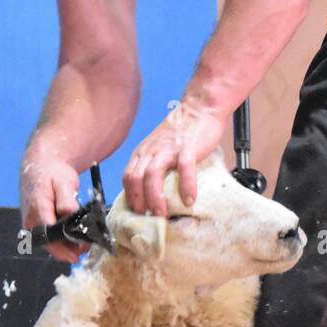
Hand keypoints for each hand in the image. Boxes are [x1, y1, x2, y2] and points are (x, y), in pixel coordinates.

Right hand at [20, 150, 89, 263]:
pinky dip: (62, 239)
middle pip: (50, 244)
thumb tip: (69, 212)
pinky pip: (49, 238)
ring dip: (66, 246)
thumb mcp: (63, 181)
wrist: (40, 166)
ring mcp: (32, 225)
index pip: (49, 238)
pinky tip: (75, 236)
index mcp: (37, 211)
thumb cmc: (52, 173)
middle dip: (69, 250)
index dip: (64, 249)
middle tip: (87, 246)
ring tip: (84, 242)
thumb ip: (66, 199)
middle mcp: (31, 222)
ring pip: (50, 243)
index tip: (78, 253)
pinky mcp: (36, 225)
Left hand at [122, 98, 223, 215]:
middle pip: (136, 179)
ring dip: (155, 198)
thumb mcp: (159, 147)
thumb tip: (152, 192)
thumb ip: (153, 164)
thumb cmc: (182, 130)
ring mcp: (169, 149)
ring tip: (163, 214)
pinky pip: (184, 169)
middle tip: (148, 218)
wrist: (199, 107)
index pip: (128, 177)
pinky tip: (190, 199)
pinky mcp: (188, 148)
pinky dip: (186, 186)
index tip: (138, 213)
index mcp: (143, 152)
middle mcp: (152, 151)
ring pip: (153, 176)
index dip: (130, 198)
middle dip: (139, 202)